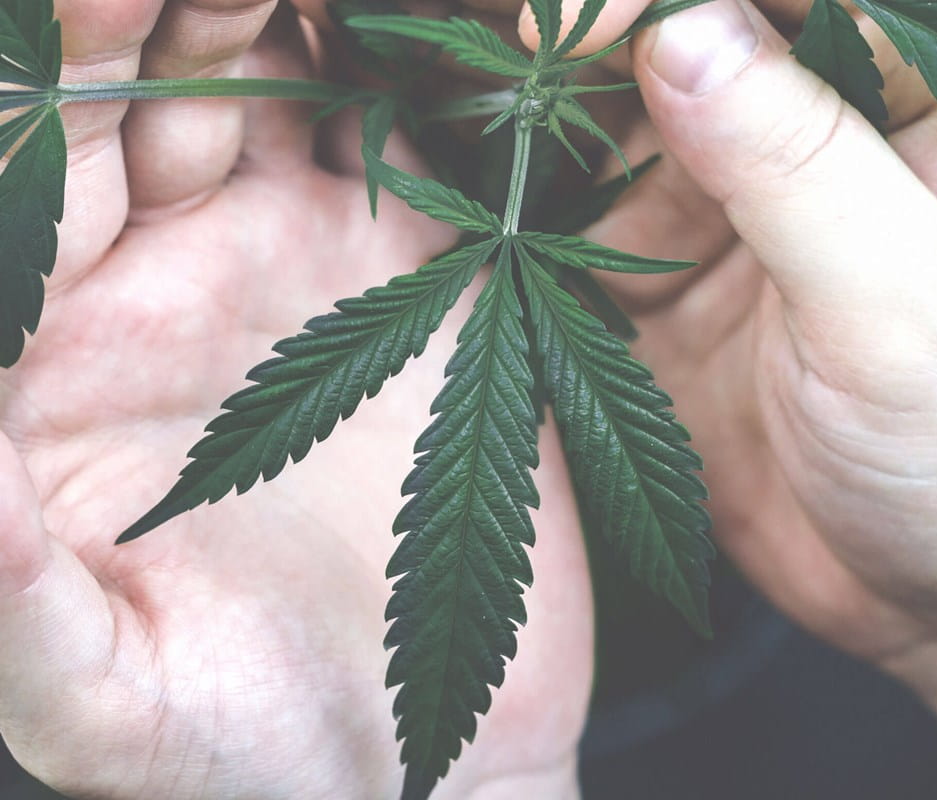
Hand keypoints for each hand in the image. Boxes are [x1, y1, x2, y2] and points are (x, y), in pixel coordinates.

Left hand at [0, 2, 591, 796]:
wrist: (431, 749)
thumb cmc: (253, 748)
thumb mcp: (107, 698)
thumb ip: (2, 596)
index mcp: (42, 372)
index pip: (0, 193)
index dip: (17, 104)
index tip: (68, 19)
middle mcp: (148, 289)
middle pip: (106, 100)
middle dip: (123, 22)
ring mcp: (280, 260)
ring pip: (241, 83)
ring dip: (245, 19)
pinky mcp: (399, 265)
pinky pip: (376, 126)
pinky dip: (376, 59)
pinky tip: (386, 28)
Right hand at [538, 0, 936, 769]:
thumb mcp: (903, 308)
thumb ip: (798, 165)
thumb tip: (685, 33)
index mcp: (917, 119)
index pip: (795, 8)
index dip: (679, 1)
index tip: (580, 18)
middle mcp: (815, 158)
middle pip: (693, 60)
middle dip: (593, 53)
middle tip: (498, 62)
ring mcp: (733, 230)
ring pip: (624, 144)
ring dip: (550, 134)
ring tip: (470, 125)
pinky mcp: (670, 302)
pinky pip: (587, 245)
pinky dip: (537, 230)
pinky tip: (489, 214)